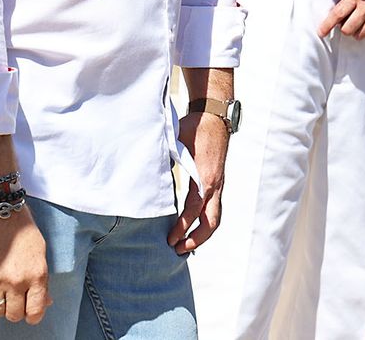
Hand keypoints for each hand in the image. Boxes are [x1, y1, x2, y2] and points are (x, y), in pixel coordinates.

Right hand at [0, 209, 50, 323]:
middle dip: (14, 310)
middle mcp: (18, 281)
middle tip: (12, 299)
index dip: (32, 315)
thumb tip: (46, 302)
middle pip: (14, 315)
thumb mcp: (39, 252)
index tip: (28, 310)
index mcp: (38, 275)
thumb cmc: (22, 229)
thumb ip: (41, 279)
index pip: (36, 311)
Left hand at [169, 112, 228, 253]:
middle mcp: (214, 185)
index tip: (170, 239)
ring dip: (202, 234)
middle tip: (177, 249)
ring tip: (184, 245)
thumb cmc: (194, 127)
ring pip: (215, 218)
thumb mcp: (176, 141)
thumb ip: (164, 158)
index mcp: (205, 177)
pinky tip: (191, 228)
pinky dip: (204, 223)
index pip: (194, 210)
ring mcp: (218, 185)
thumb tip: (146, 174)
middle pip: (211, 222)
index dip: (182, 227)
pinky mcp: (217, 183)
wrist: (215, 115)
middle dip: (195, 239)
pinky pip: (214, 209)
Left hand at [318, 0, 364, 38]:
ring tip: (359, 21)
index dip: (326, 26)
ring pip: (359, 35)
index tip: (321, 33)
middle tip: (346, 22)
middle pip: (347, 30)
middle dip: (344, 28)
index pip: (337, 14)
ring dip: (356, 31)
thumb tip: (328, 14)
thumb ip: (343, 1)